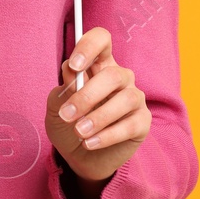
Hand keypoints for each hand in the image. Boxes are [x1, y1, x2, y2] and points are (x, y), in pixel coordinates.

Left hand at [44, 26, 150, 188]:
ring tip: (79, 132)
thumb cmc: (69, 126)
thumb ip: (63, 91)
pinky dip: (107, 136)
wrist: (80, 158)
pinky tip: (89, 143)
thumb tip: (73, 77)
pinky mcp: (142, 122)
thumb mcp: (57, 107)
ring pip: (125, 99)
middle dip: (87, 95)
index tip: (74, 66)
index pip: (102, 40)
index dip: (89, 46)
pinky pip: (130, 125)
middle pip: (113, 74)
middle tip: (67, 115)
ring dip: (98, 117)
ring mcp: (134, 99)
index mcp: (98, 65)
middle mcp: (120, 77)